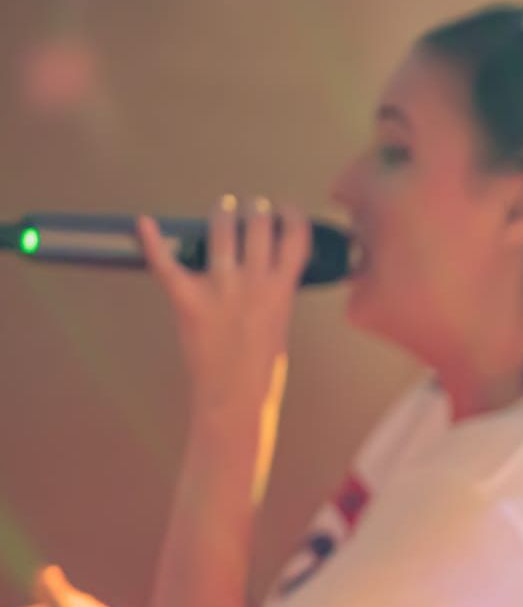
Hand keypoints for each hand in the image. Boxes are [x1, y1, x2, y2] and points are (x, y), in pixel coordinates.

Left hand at [137, 194, 308, 416]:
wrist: (235, 400)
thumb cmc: (262, 373)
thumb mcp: (281, 327)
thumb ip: (273, 296)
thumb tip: (265, 275)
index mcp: (283, 291)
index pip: (294, 238)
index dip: (292, 216)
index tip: (287, 209)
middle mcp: (254, 283)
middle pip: (258, 226)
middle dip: (256, 210)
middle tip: (252, 206)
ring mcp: (220, 290)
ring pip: (221, 232)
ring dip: (223, 214)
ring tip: (224, 207)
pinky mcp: (188, 301)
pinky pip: (165, 263)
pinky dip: (152, 241)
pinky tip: (144, 223)